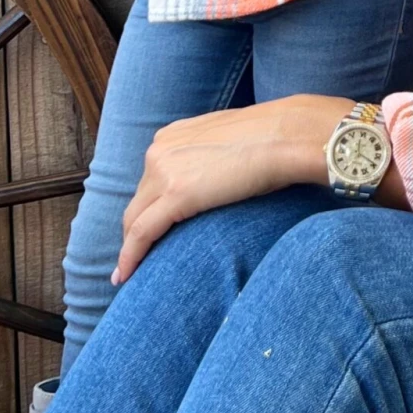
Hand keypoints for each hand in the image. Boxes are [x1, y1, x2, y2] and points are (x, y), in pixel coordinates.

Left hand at [114, 94, 349, 284]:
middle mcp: (160, 150)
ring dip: (132, 246)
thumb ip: (208, 157)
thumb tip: (213, 179)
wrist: (288, 136)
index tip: (145, 229)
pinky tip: (124, 276)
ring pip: (135, 218)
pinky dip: (130, 256)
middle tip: (136, 258)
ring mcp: (164, 171)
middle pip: (139, 200)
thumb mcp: (228, 142)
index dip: (147, 207)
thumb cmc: (272, 139)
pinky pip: (141, 232)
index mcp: (172, 136)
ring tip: (129, 272)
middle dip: (136, 229)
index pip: (150, 179)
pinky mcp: (176, 195)